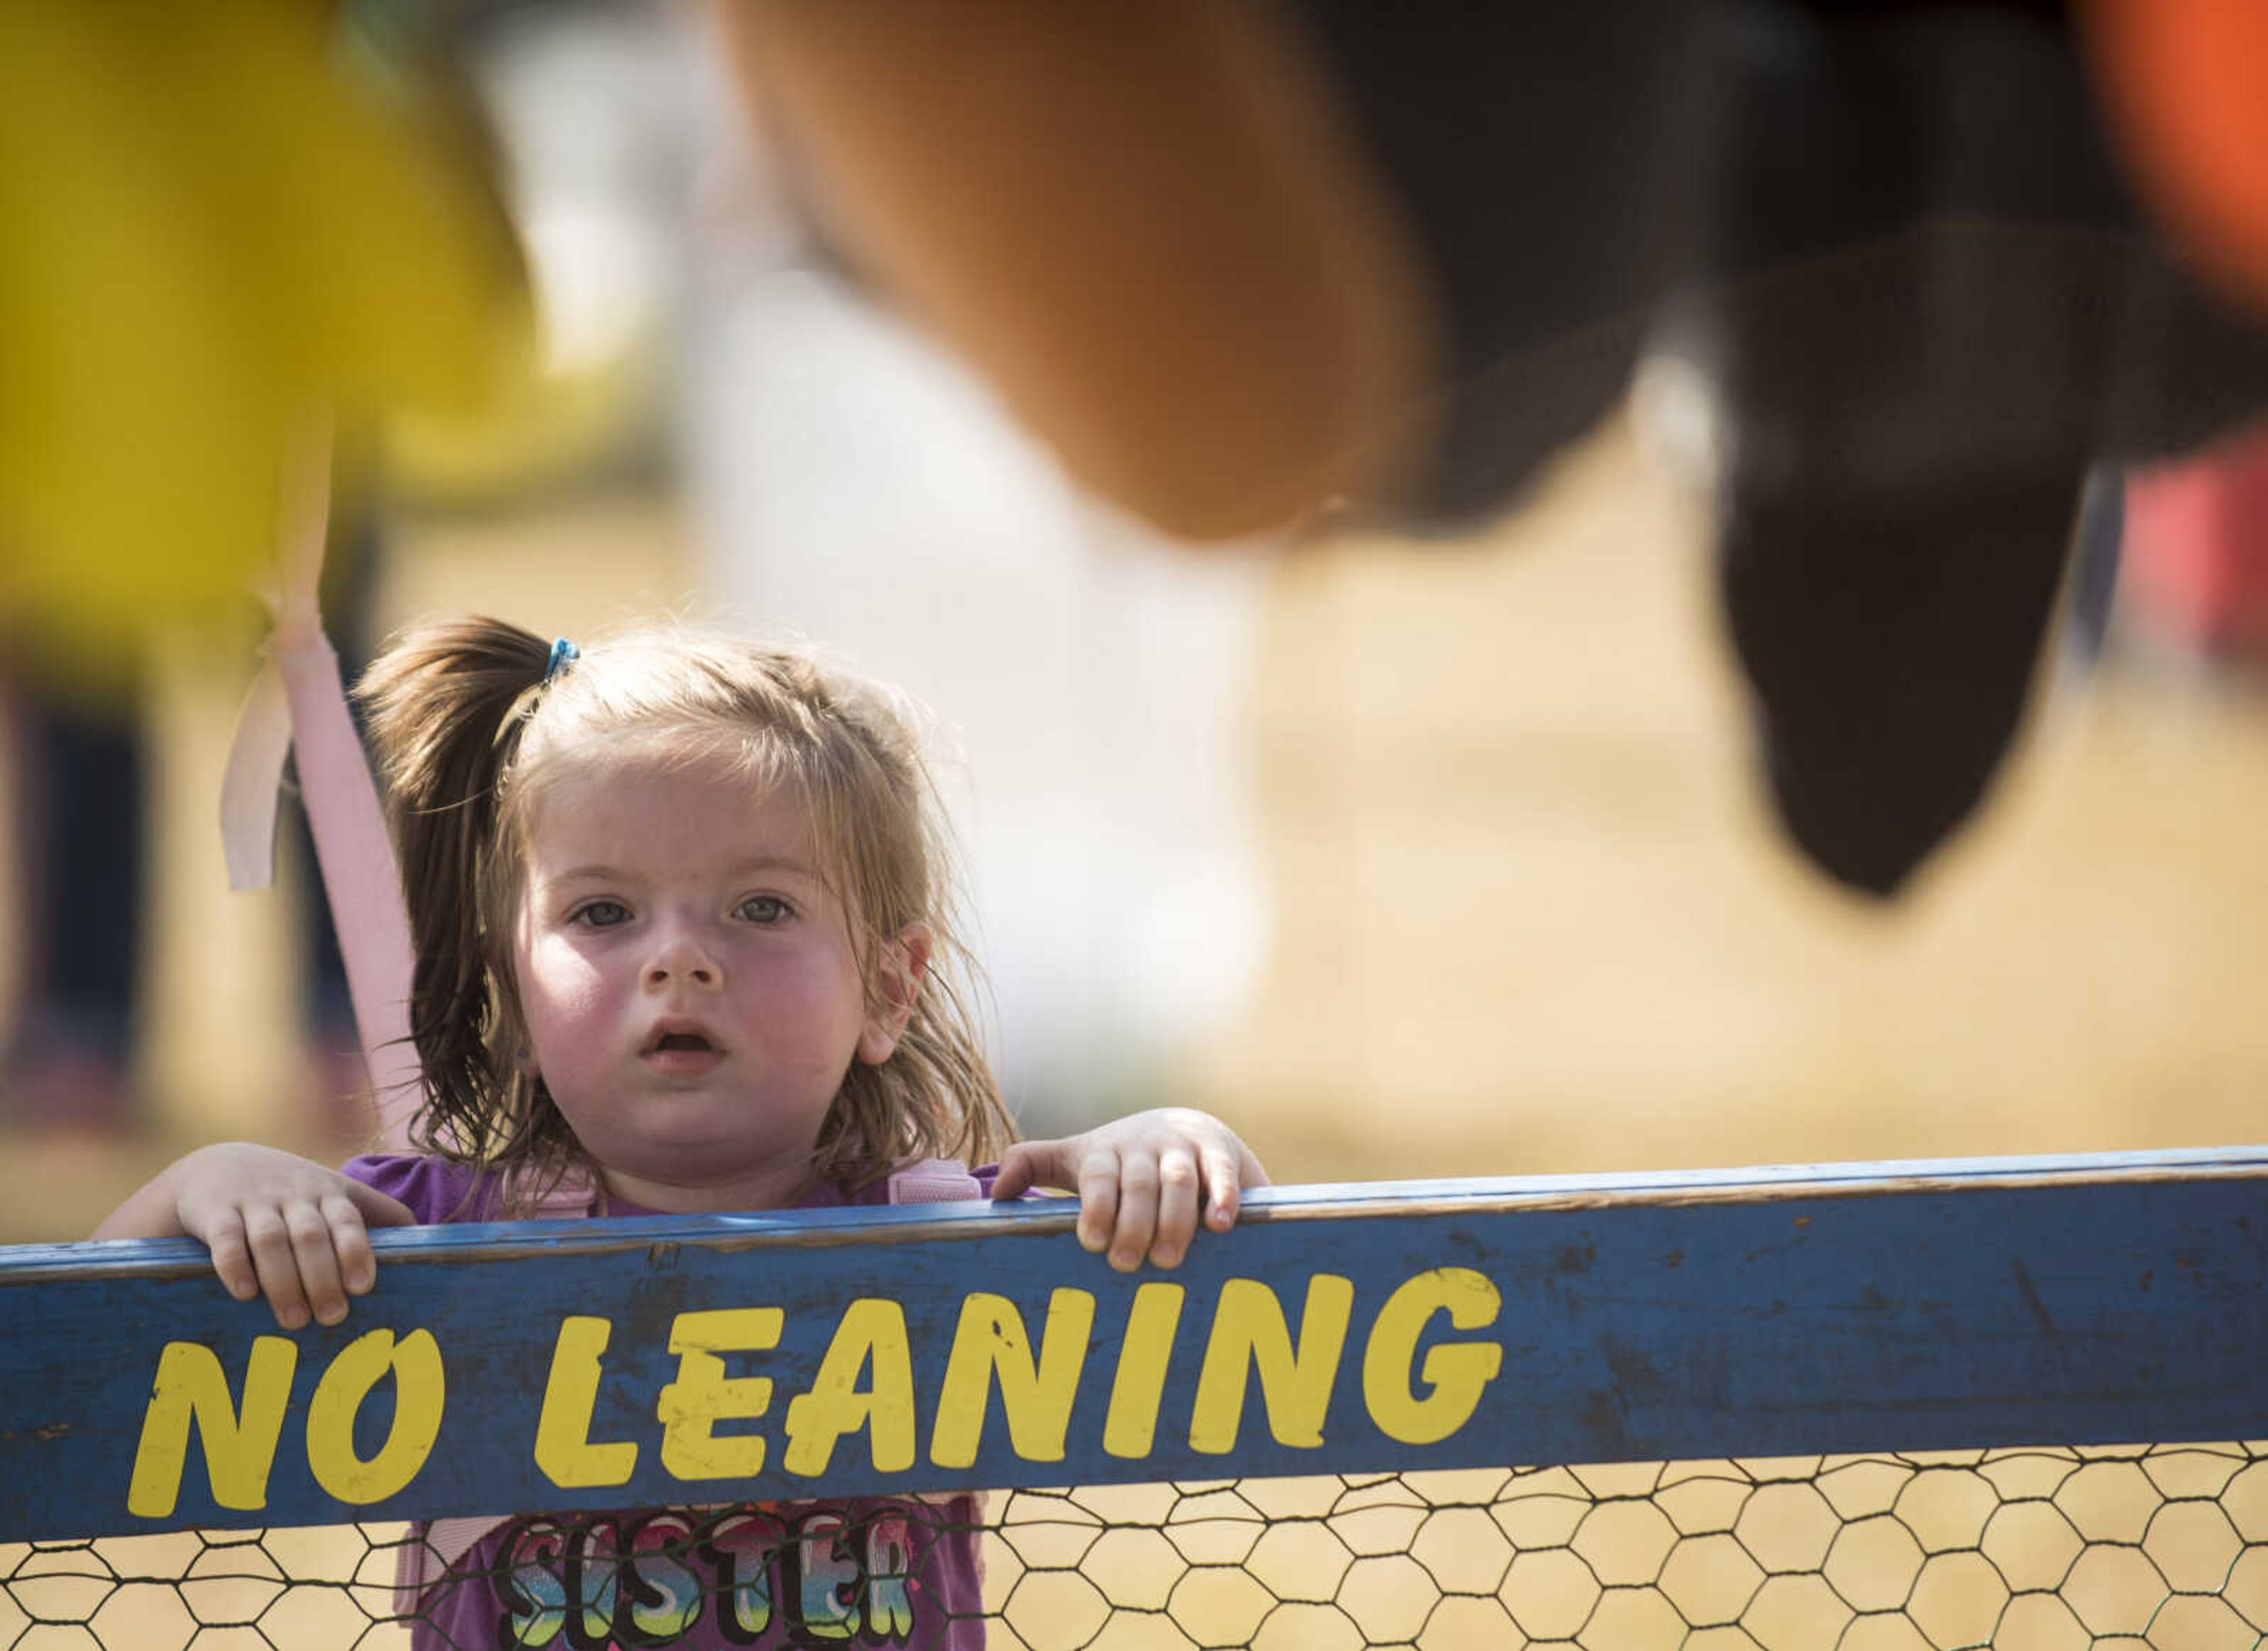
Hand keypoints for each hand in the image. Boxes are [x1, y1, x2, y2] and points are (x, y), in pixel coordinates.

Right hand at [169, 1143, 413, 1328]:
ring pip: (270, 1239)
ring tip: (294, 1320)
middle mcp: (293, 1194)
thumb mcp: (334, 1191)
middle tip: (332, 1318)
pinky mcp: (215, 1211)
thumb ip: (377, 1212)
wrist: (217, 1164)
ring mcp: (253, 1201)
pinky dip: (235, 1265)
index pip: (347, 1219)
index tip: (363, 1287)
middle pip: (311, 1235)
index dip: (356, 1251)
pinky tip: (245, 1293)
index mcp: (328, 1193)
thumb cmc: (290, 1191)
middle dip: (322, 1278)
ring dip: (283, 1281)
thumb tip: (429, 1240)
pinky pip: (225, 1238)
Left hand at [993, 1108, 1268, 1271]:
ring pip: (1178, 1180)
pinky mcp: (1218, 1152)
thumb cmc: (1121, 1159)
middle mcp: (1142, 1146)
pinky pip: (1221, 1172)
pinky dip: (1223, 1196)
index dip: (1096, 1207)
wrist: (1187, 1126)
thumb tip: (995, 1194)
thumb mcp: (1077, 1158)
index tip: (1093, 1242)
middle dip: (1132, 1224)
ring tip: (1167, 1259)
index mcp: (1103, 1153)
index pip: (1097, 1176)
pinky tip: (1220, 1225)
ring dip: (1174, 1220)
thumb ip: (1034, 1166)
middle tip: (1126, 1264)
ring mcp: (1181, 1148)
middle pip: (1138, 1183)